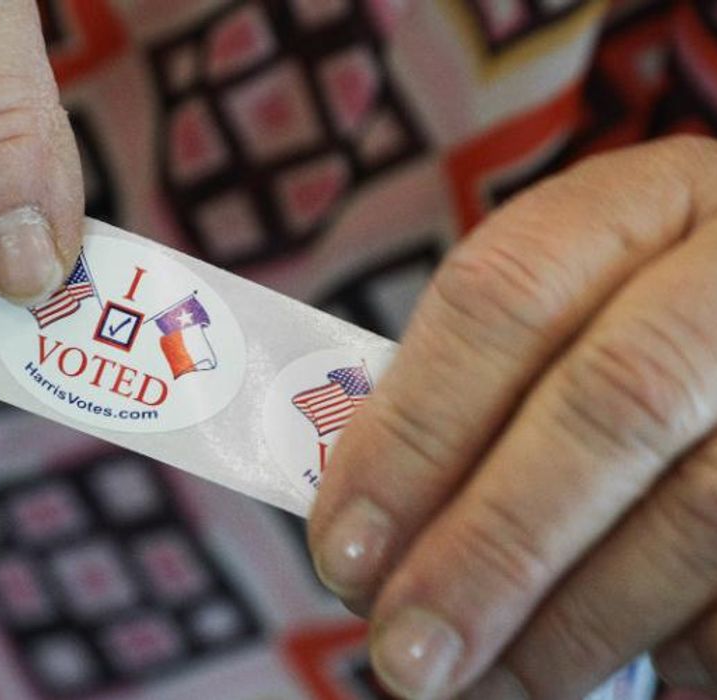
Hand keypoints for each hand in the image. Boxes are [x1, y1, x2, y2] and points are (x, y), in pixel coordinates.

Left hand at [308, 136, 716, 698]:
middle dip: (488, 549)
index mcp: (645, 203)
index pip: (503, 296)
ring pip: (698, 508)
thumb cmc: (639, 335)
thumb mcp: (569, 318)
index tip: (343, 549)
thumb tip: (371, 541)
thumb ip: (479, 398)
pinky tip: (607, 664)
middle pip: (608, 404)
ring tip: (483, 683)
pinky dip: (675, 639)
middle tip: (404, 654)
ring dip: (573, 624)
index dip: (410, 431)